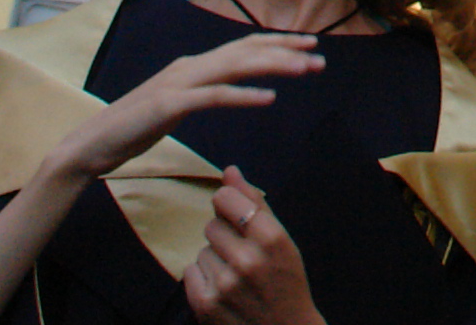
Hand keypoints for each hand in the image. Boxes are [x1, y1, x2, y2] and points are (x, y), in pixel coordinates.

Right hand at [49, 34, 320, 188]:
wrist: (91, 145)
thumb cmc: (133, 128)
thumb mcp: (175, 105)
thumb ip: (200, 92)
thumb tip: (225, 86)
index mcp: (191, 66)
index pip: (242, 47)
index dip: (277, 44)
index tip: (308, 45)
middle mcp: (188, 67)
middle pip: (246, 51)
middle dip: (286, 51)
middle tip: (320, 56)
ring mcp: (178, 84)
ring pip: (235, 67)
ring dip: (274, 67)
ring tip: (306, 70)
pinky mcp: (169, 105)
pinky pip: (213, 97)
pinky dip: (243, 95)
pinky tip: (268, 99)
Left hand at [184, 165, 320, 324]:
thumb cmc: (285, 283)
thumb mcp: (282, 241)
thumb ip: (255, 204)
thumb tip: (229, 171)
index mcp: (271, 239)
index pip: (226, 199)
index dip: (228, 205)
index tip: (236, 216)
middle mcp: (247, 260)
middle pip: (211, 226)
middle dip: (224, 237)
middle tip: (242, 257)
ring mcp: (224, 284)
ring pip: (202, 250)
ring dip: (215, 260)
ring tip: (235, 277)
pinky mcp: (204, 304)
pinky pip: (190, 271)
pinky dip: (203, 279)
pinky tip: (223, 290)